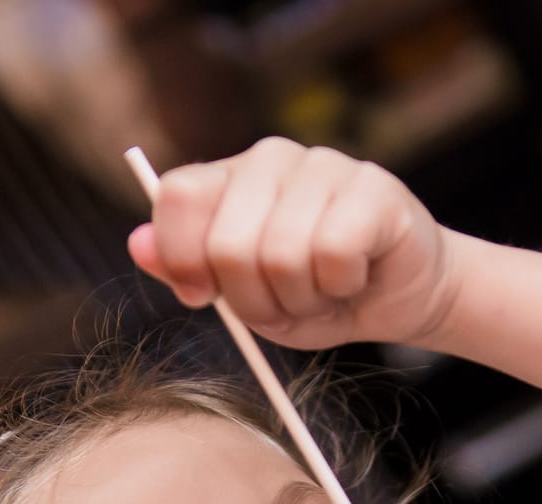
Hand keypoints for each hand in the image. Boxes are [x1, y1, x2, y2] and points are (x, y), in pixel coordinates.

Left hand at [128, 138, 456, 349]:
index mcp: (231, 179)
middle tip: (283, 305)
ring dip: (302, 299)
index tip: (200, 295)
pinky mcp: (372, 188)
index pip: (179, 195)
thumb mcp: (244, 297)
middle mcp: (272, 160)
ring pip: (282, 255)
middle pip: (228, 244)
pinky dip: (340, 287)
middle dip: (253, 301)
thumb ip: (189, 271)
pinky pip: (332, 254)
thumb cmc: (319, 295)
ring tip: (322, 292)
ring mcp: (324, 166)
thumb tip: (138, 246)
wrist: (403, 297)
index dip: (182, 257)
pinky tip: (354, 277)